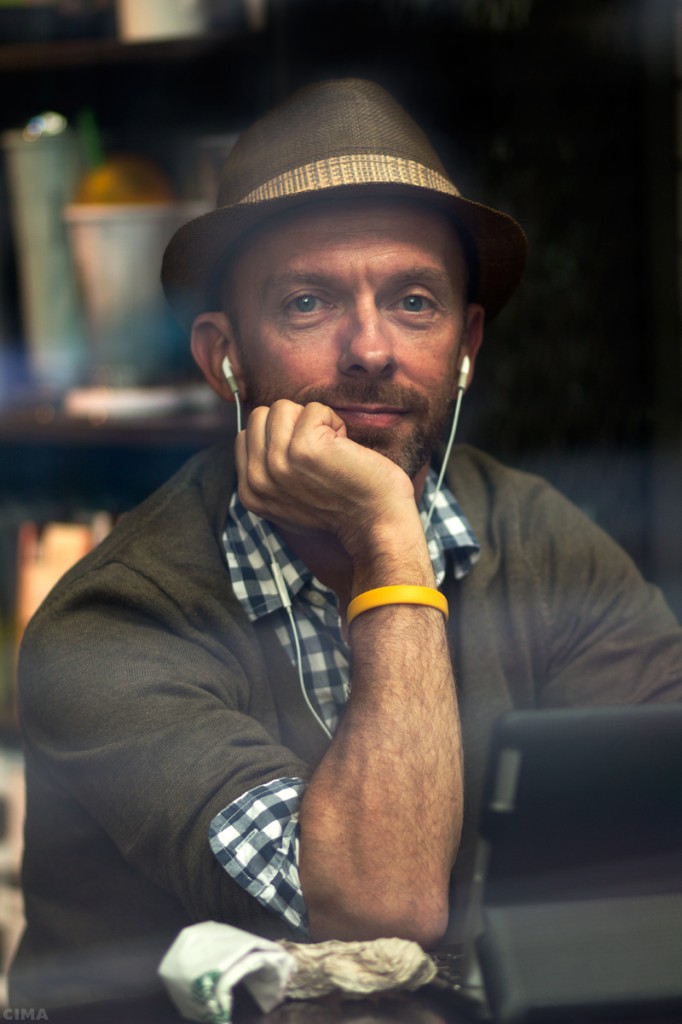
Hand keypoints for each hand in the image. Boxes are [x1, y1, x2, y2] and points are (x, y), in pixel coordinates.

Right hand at [235, 400, 417, 559]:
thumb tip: (264, 432)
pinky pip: (314, 409)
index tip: (305, 460)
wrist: (375, 525)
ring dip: (313, 421)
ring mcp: (278, 463)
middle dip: (292, 424)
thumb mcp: (289, 500)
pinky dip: (334, 421)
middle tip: (319, 451)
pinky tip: (344, 448)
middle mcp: (258, 479)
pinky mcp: (303, 448)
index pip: (246, 435)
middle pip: (260, 416)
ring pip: (282, 407)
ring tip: (331, 449)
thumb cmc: (343, 509)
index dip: (279, 436)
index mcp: (251, 492)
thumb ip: (269, 473)